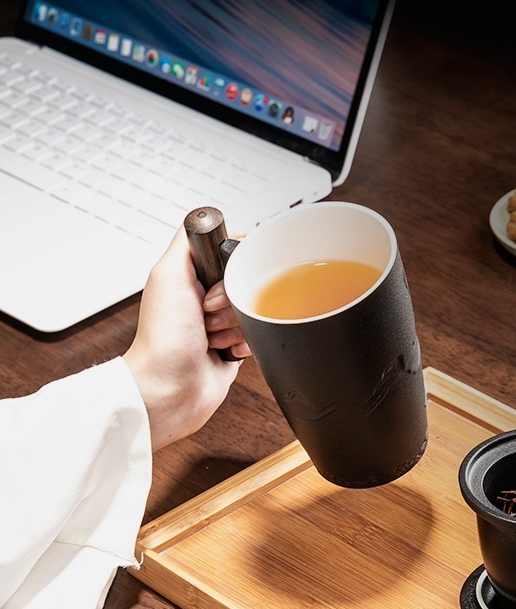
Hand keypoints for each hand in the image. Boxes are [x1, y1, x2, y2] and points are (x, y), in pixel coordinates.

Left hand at [123, 227, 250, 450]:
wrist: (169, 390)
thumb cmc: (162, 342)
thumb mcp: (168, 276)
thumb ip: (186, 243)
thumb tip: (205, 219)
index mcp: (190, 277)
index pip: (232, 254)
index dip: (232, 268)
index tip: (217, 283)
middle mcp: (206, 297)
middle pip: (247, 283)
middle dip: (233, 301)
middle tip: (208, 314)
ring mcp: (221, 323)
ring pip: (255, 310)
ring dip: (238, 325)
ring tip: (212, 337)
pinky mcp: (233, 346)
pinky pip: (259, 336)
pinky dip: (247, 344)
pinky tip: (225, 350)